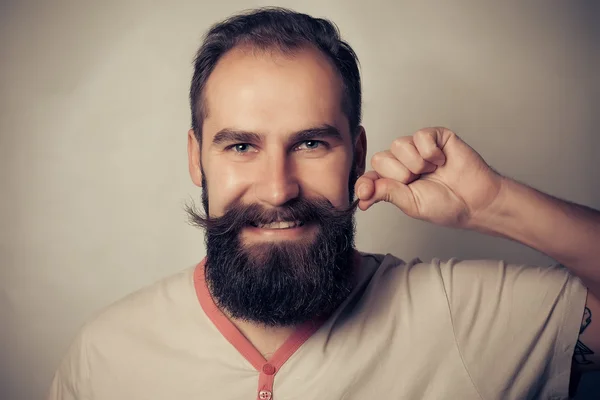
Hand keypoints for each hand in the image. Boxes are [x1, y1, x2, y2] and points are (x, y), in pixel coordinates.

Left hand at [356, 127, 503, 227]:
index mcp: (394, 181)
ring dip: (417, 163)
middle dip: (400, 175)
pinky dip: (431, 152)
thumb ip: (386, 193)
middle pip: (381, 159)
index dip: (366, 183)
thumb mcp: (411, 204)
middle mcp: (402, 162)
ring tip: (433, 171)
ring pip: (398, 145)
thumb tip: (362, 195)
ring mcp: (417, 147)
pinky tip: (441, 160)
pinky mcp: (434, 136)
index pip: (370, 176)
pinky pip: (420, 136)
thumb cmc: (447, 205)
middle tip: (419, 181)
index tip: (365, 193)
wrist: (475, 200)